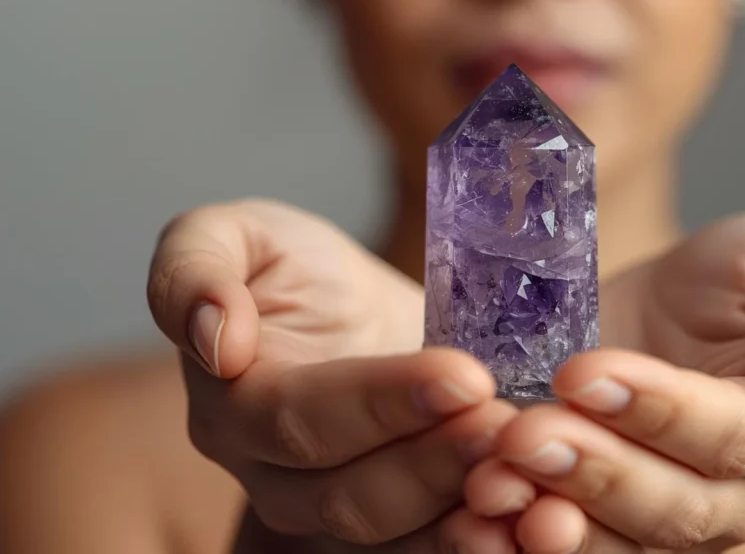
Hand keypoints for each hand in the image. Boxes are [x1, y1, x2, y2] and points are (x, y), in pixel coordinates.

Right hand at [147, 198, 513, 550]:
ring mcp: (333, 513)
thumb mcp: (239, 234)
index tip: (463, 375)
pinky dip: (481, 539)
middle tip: (509, 425)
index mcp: (235, 407)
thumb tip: (212, 335)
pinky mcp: (394, 527)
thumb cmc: (295, 271)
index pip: (300, 420)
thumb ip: (197, 265)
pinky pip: (430, 548)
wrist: (351, 316)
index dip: (381, 404)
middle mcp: (276, 478)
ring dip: (465, 511)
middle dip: (436, 462)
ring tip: (532, 475)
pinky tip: (536, 522)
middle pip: (350, 495)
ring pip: (395, 537)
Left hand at [449, 208, 744, 552]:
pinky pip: (575, 546)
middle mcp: (739, 492)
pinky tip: (474, 520)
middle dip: (596, 474)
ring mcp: (670, 516)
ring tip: (489, 485)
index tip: (581, 371)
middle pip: (676, 510)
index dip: (659, 411)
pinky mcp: (607, 518)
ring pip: (621, 545)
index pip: (733, 438)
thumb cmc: (742, 274)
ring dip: (553, 522)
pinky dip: (519, 542)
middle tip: (521, 435)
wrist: (670, 304)